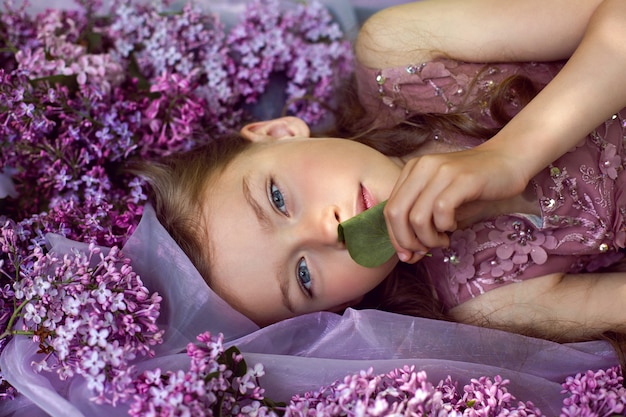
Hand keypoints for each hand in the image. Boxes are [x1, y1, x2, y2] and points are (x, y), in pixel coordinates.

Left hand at [385, 146, 528, 262]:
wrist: (508, 160)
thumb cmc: (473, 186)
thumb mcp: (440, 200)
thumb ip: (421, 221)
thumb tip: (407, 254)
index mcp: (412, 171)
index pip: (389, 209)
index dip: (395, 237)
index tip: (408, 254)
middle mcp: (422, 167)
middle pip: (397, 213)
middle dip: (407, 241)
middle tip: (424, 250)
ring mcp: (441, 171)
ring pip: (418, 217)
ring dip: (429, 238)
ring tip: (443, 239)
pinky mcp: (462, 178)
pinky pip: (441, 210)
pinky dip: (445, 226)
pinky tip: (454, 226)